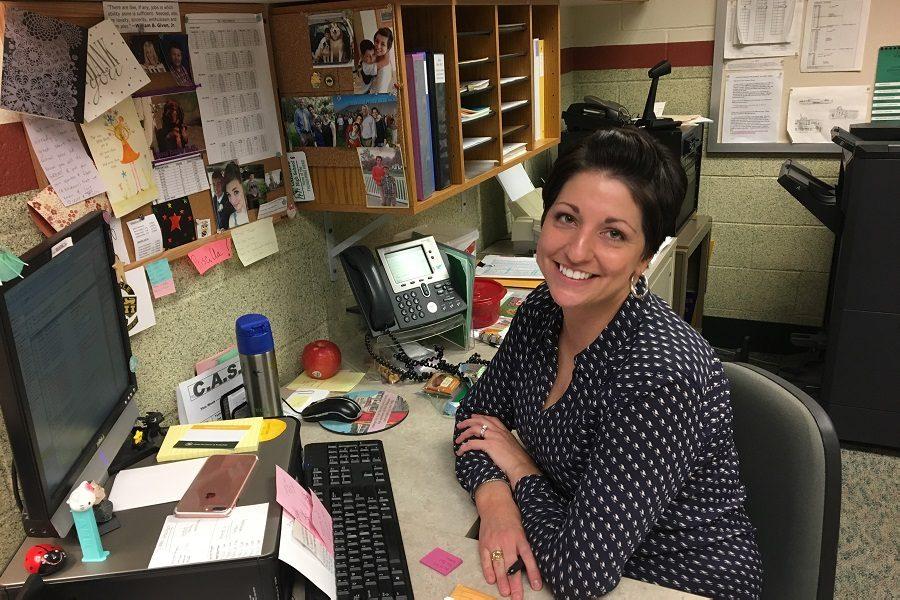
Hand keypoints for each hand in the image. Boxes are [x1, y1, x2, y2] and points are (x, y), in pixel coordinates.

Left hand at [456, 415, 541, 487]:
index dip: (480, 416)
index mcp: (505, 431)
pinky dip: (464, 446)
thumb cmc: (518, 460)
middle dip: (468, 421)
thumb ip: (505, 442)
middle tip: (460, 425)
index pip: (491, 419)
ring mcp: (493, 437)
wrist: (521, 466)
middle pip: (480, 420)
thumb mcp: (513, 446)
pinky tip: (461, 450)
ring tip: (458, 439)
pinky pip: (472, 443)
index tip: (473, 417)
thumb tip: (499, 445)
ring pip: (474, 429)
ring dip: (464, 434)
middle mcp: (498, 431)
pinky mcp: (489, 445)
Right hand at [475, 482, 542, 598]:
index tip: (536, 586)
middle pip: (511, 566)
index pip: (528, 557)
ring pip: (498, 565)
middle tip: (517, 597)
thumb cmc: (511, 514)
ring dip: (501, 581)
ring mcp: (494, 542)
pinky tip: (491, 580)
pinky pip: (485, 559)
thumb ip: (524, 542)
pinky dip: (488, 570)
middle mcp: (507, 540)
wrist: (494, 501)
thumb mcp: (523, 526)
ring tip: (505, 593)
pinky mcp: (483, 542)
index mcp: (519, 536)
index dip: (533, 572)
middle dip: (515, 583)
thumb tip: (531, 560)